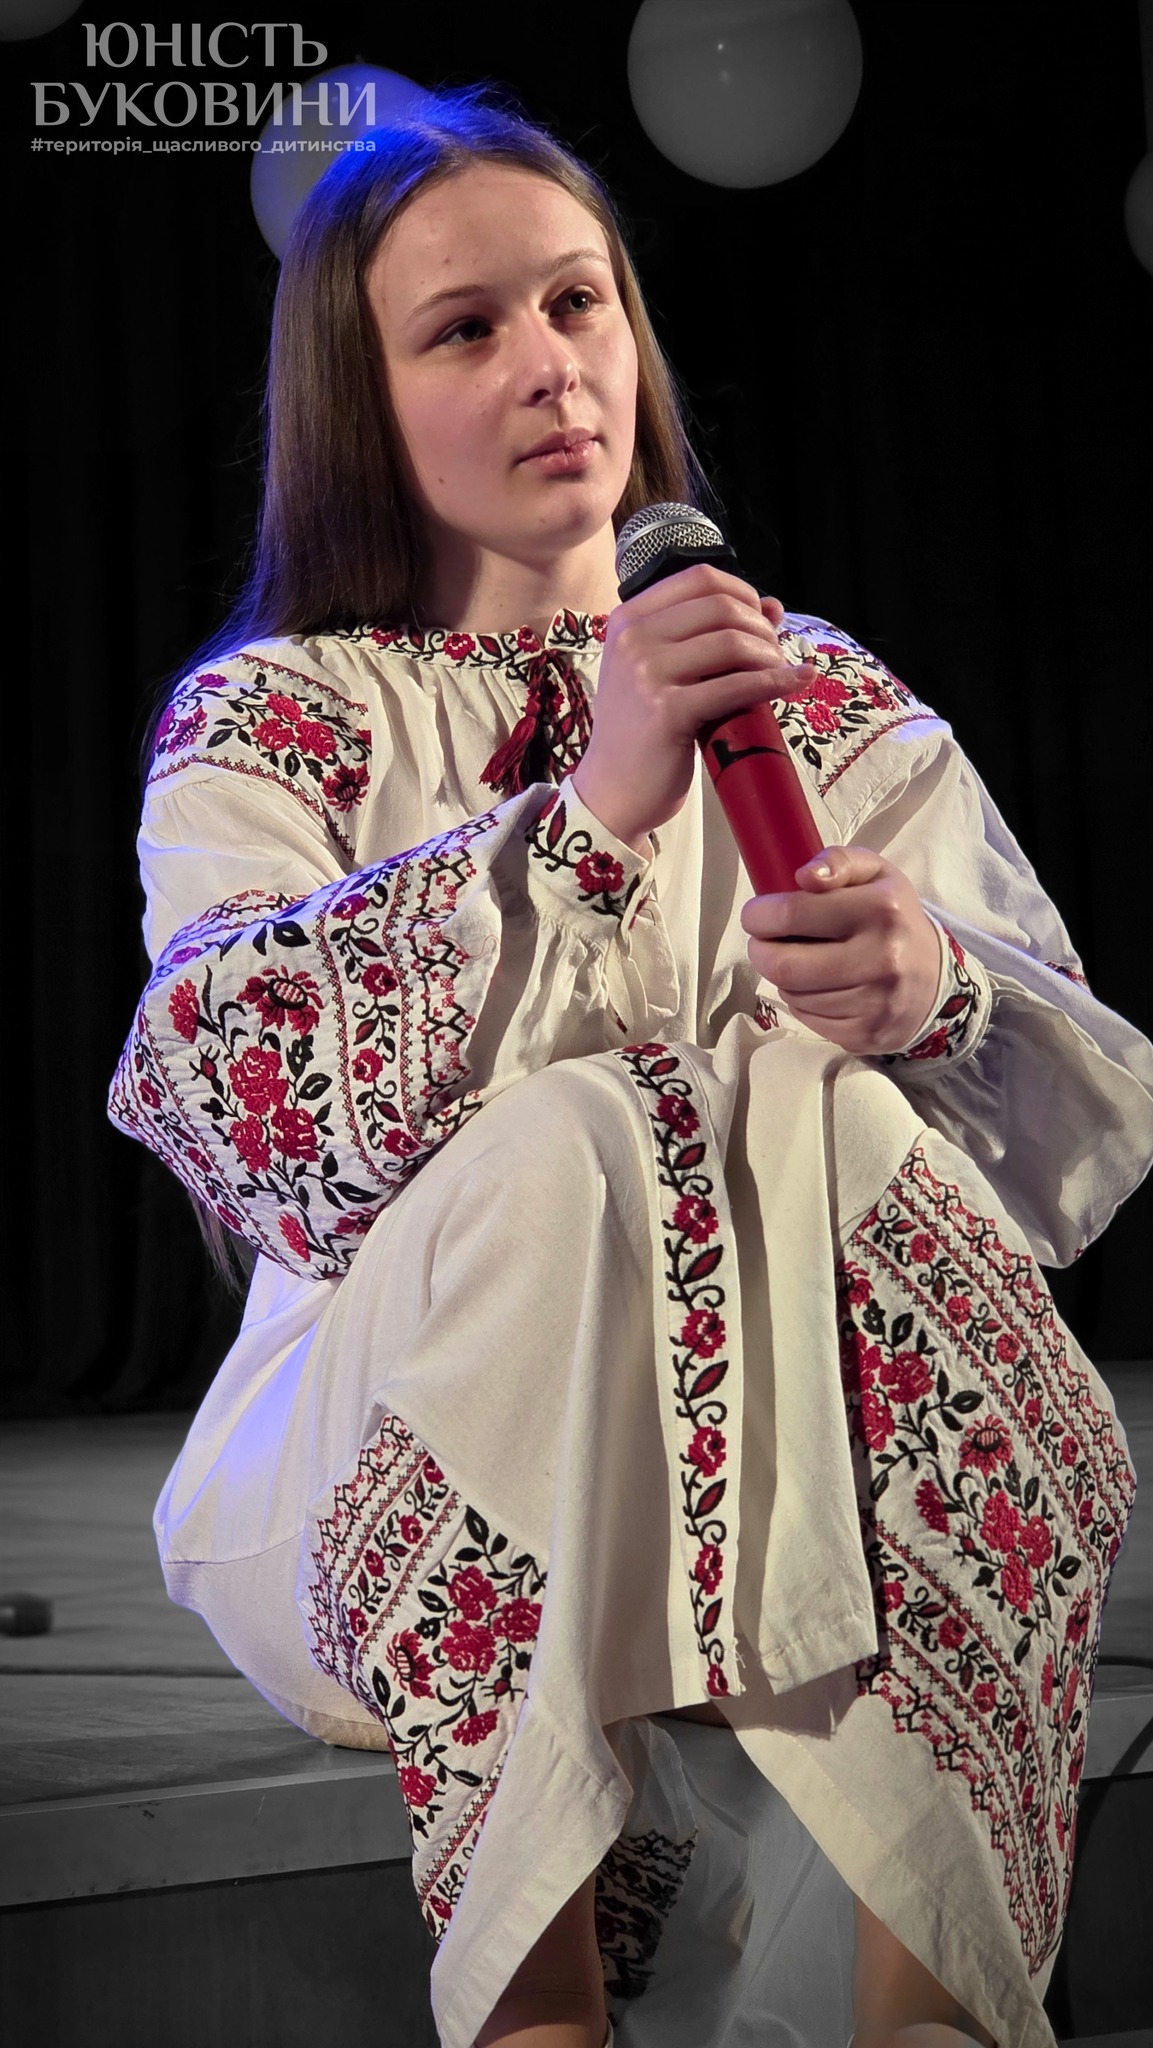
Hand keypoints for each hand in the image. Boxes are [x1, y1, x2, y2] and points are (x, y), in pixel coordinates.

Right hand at [572, 563, 815, 852]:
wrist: (611, 792)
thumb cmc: (641, 733)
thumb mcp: (665, 673)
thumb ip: (710, 635)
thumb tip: (772, 606)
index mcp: (628, 620)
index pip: (700, 579)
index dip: (743, 592)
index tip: (762, 619)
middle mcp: (633, 639)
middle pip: (721, 606)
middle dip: (761, 627)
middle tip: (775, 654)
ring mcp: (646, 673)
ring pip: (732, 642)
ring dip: (770, 655)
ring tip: (780, 672)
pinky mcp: (668, 711)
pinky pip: (736, 686)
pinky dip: (774, 682)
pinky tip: (795, 683)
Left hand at [740, 846, 941, 1056]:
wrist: (937, 982)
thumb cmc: (893, 919)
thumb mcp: (876, 875)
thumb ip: (839, 861)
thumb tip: (803, 876)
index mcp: (881, 909)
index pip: (793, 913)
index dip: (759, 915)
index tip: (756, 915)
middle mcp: (880, 958)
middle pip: (784, 965)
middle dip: (760, 951)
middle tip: (763, 942)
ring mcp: (874, 1002)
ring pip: (792, 994)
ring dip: (783, 977)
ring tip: (799, 962)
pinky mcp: (865, 1034)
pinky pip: (807, 1018)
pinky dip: (801, 1001)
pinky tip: (817, 987)